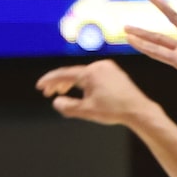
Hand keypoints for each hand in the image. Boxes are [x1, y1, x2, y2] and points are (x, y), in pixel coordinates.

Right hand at [36, 59, 151, 126]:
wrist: (137, 109)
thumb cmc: (114, 110)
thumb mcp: (87, 111)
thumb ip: (68, 107)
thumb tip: (56, 103)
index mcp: (91, 73)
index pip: (64, 74)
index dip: (49, 81)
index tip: (39, 86)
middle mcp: (99, 66)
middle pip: (73, 73)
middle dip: (59, 83)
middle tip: (47, 92)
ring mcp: (107, 67)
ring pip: (82, 74)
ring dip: (71, 83)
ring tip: (61, 92)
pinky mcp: (113, 72)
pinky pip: (92, 75)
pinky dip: (83, 82)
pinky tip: (80, 91)